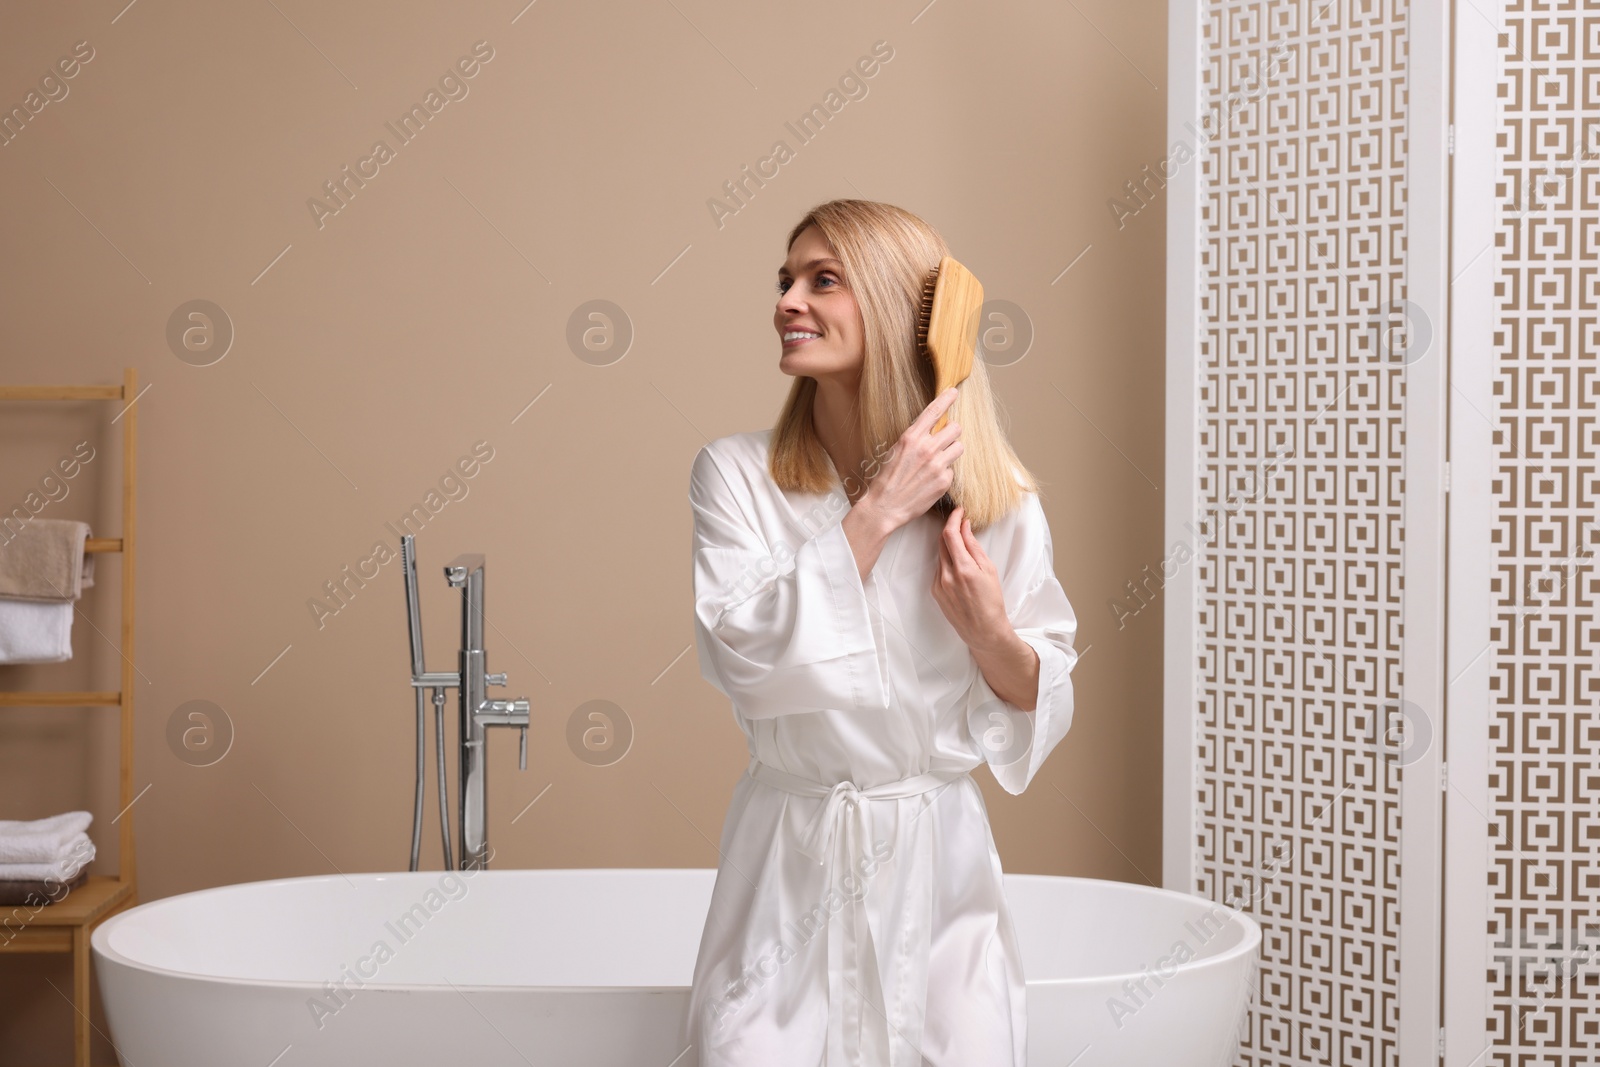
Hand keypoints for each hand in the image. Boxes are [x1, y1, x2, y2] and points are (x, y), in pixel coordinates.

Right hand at [859, 387, 962, 530]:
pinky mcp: (944, 481)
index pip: (934, 411)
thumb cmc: (886, 479)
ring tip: (938, 461)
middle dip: (952, 432)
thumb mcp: (896, 451)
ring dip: (951, 452)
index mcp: (911, 437)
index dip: (946, 399)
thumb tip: (931, 431)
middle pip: (956, 428)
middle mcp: (927, 448)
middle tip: (945, 440)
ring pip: (959, 448)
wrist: (884, 506)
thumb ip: (915, 439)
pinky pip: (953, 470)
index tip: (954, 392)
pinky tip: (931, 480)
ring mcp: (937, 465)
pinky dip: (945, 474)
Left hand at [931, 505, 1011, 652]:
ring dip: (949, 546)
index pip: (950, 534)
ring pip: (940, 555)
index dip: (953, 518)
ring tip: (963, 548)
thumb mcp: (989, 569)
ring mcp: (938, 584)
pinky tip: (959, 568)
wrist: (983, 630)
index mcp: (963, 568)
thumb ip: (973, 546)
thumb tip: (964, 526)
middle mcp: (947, 575)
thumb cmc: (991, 601)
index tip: (958, 510)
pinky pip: (939, 569)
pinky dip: (947, 562)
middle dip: (950, 530)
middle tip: (961, 523)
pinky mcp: (935, 591)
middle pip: (941, 542)